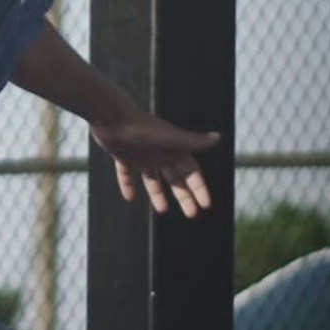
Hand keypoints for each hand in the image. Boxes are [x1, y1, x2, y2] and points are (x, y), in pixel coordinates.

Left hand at [91, 113, 220, 216]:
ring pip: (152, 178)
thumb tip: (218, 137)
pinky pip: (126, 174)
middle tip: (192, 214)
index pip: (191, 171)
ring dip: (158, 193)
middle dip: (184, 195)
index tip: (206, 205)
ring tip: (163, 210)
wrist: (111, 116)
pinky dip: (128, 185)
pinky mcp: (123, 155)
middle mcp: (159, 151)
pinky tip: (130, 198)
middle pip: (175, 178)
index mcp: (172, 148)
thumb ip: (192, 141)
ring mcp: (141, 154)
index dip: (199, 187)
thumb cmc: (141, 128)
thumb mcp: (169, 138)